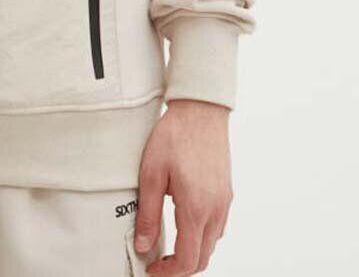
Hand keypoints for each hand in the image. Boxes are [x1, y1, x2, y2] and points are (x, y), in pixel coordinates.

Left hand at [135, 98, 232, 274]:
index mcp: (196, 209)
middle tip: (158, 263)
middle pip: (202, 258)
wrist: (200, 110)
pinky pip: (217, 226)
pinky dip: (202, 235)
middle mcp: (216, 210)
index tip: (152, 270)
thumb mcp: (150, 175)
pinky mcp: (226, 193)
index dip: (168, 273)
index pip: (188, 260)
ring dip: (193, 252)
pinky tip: (185, 223)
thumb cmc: (174, 136)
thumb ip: (147, 214)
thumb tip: (143, 246)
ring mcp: (224, 202)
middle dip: (180, 267)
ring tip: (168, 245)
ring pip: (212, 243)